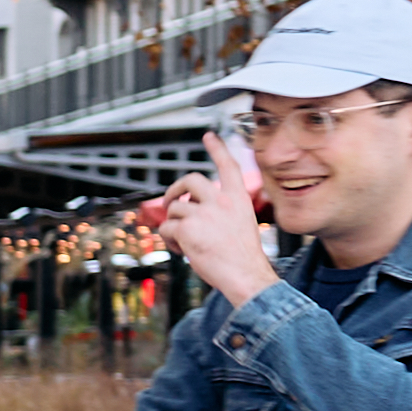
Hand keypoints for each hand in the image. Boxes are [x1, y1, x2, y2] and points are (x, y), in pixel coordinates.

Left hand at [149, 135, 277, 304]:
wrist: (245, 275)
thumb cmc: (242, 256)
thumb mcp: (239, 224)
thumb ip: (219, 211)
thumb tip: (188, 209)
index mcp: (238, 198)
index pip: (228, 166)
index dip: (218, 149)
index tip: (209, 135)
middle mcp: (222, 201)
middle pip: (190, 179)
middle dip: (175, 190)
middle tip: (171, 203)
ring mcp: (204, 212)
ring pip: (174, 209)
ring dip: (173, 226)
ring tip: (184, 242)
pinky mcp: (187, 228)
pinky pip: (166, 229)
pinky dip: (169, 241)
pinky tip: (182, 251)